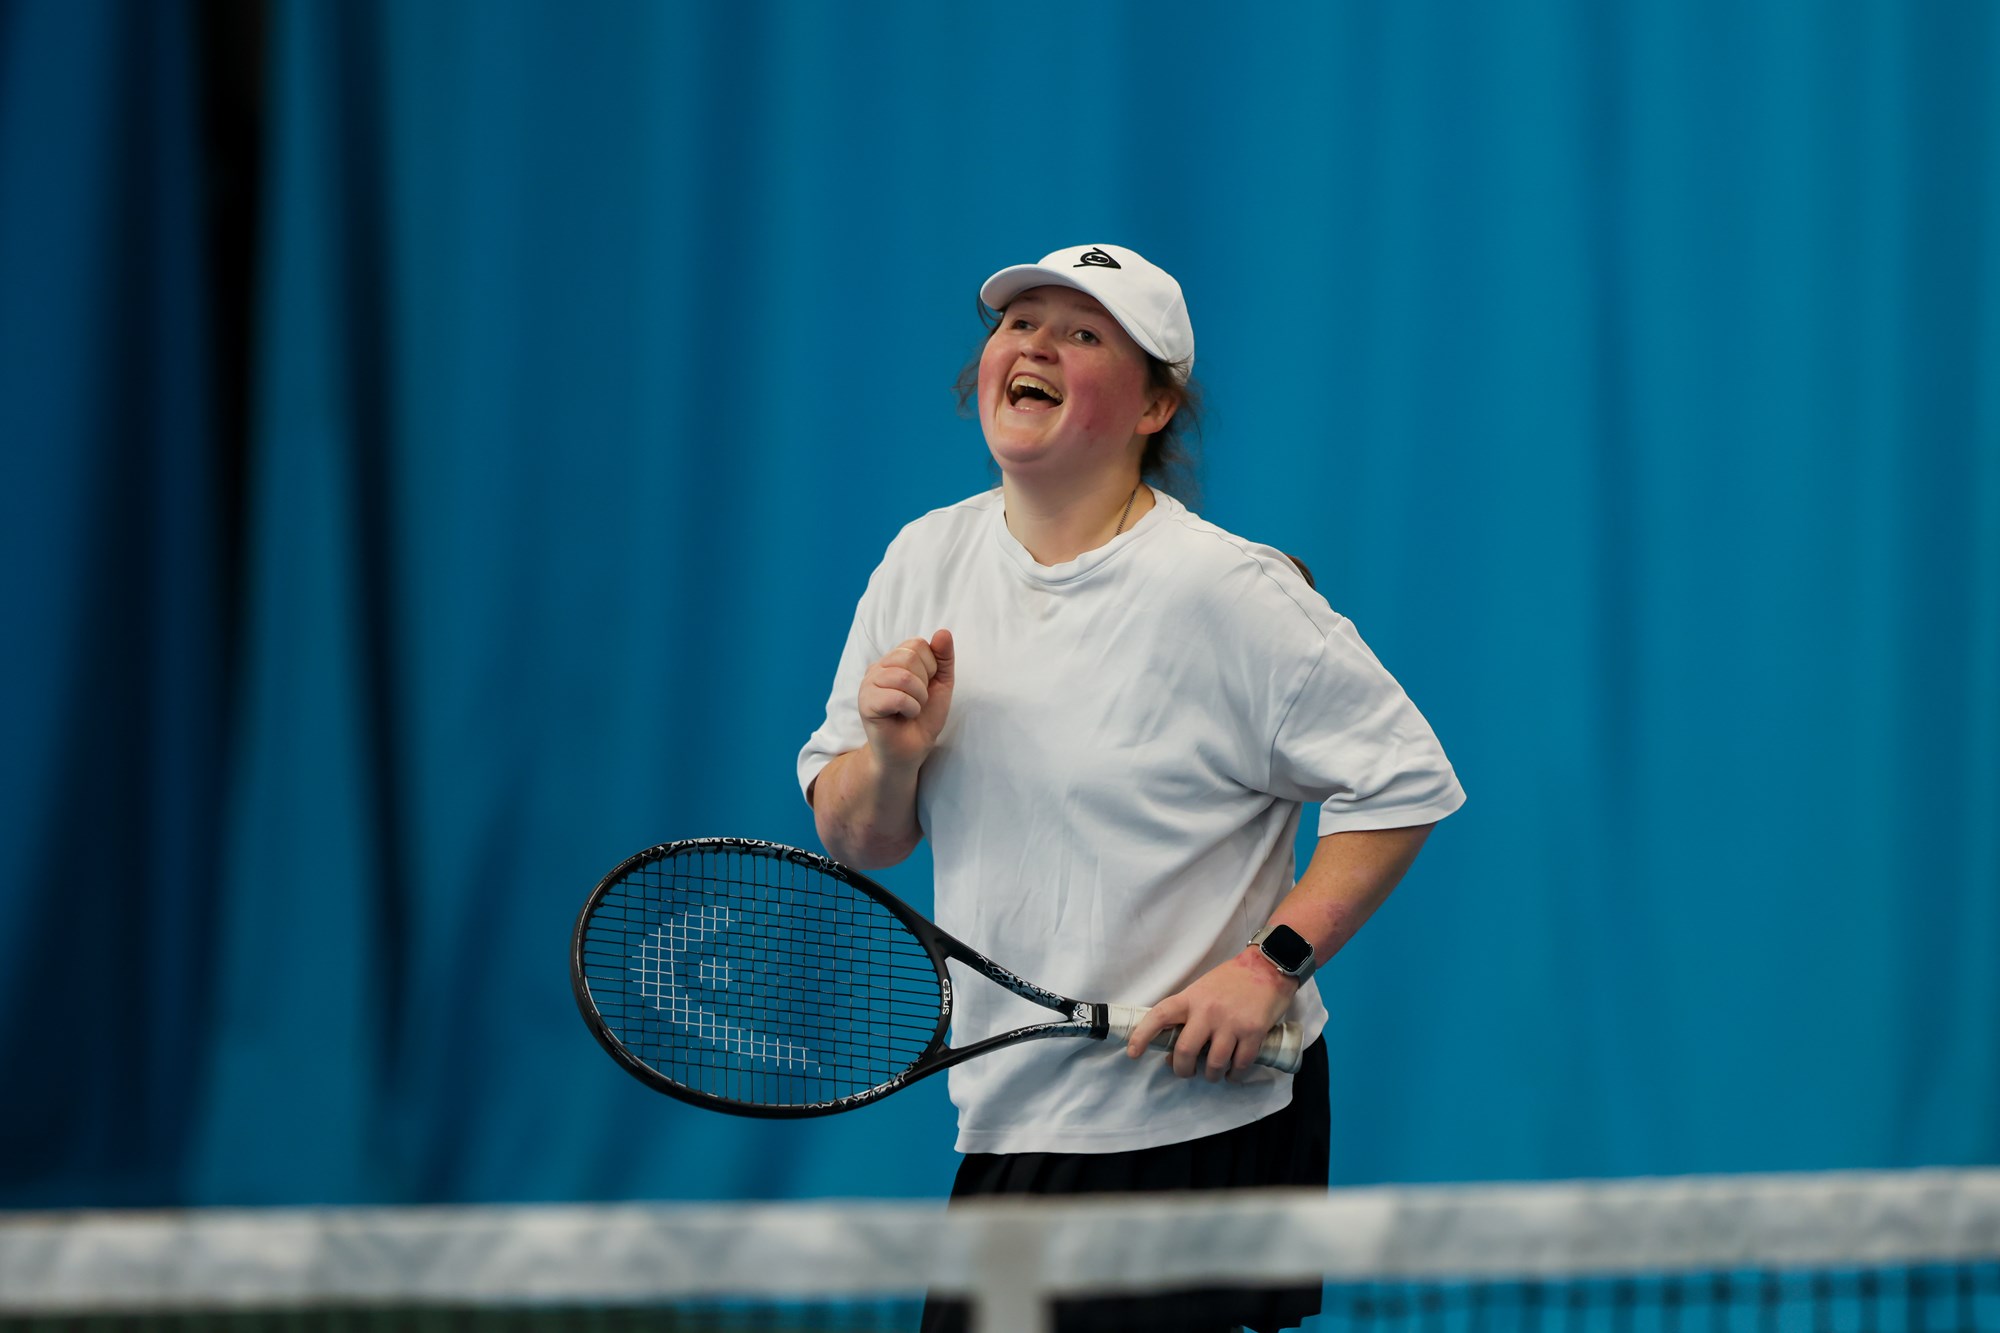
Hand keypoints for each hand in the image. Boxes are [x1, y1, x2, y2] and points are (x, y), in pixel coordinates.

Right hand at [856, 629, 954, 769]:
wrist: (910, 751)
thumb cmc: (923, 718)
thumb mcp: (941, 684)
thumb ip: (943, 658)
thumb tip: (943, 632)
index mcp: (893, 660)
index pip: (917, 644)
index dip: (931, 667)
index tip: (925, 687)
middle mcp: (877, 668)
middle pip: (909, 657)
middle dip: (924, 683)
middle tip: (917, 701)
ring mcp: (867, 685)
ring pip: (903, 676)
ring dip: (918, 698)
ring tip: (912, 709)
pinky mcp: (865, 703)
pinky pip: (896, 696)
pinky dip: (910, 709)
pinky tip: (903, 716)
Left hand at [1126, 950, 1298, 1080]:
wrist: (1268, 966)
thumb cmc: (1232, 979)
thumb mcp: (1203, 989)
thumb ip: (1190, 1014)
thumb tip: (1177, 1049)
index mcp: (1191, 998)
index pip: (1159, 1016)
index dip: (1142, 1036)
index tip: (1133, 1053)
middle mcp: (1207, 1011)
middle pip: (1185, 1050)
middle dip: (1182, 1069)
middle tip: (1186, 1072)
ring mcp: (1231, 1022)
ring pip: (1214, 1063)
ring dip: (1211, 1076)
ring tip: (1213, 1075)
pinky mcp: (1254, 1032)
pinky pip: (1240, 1064)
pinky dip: (1235, 1075)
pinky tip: (1233, 1073)